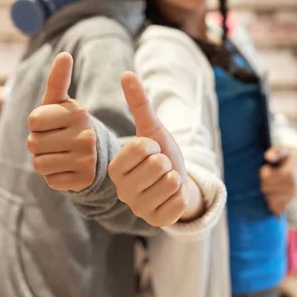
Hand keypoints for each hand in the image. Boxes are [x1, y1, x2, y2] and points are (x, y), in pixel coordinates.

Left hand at [27, 52, 95, 191]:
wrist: (92, 154)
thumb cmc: (66, 124)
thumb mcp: (60, 103)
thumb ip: (58, 80)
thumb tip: (65, 54)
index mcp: (78, 112)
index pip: (33, 121)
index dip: (36, 125)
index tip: (51, 124)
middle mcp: (86, 134)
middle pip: (33, 144)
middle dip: (38, 144)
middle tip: (55, 142)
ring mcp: (87, 158)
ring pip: (40, 164)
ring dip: (44, 160)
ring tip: (59, 154)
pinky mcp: (84, 179)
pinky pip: (50, 180)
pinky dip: (54, 176)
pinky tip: (66, 168)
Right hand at [108, 71, 202, 226]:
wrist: (178, 182)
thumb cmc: (161, 154)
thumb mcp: (152, 128)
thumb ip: (139, 103)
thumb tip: (126, 73)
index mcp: (115, 167)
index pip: (141, 147)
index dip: (154, 145)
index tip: (151, 152)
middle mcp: (121, 190)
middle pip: (157, 165)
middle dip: (166, 162)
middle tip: (161, 169)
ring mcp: (138, 209)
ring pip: (169, 182)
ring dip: (175, 179)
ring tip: (166, 182)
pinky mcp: (156, 222)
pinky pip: (177, 202)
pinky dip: (181, 196)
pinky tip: (172, 196)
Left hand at [260, 146, 296, 215]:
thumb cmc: (287, 158)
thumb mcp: (283, 150)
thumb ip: (276, 151)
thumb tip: (268, 157)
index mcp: (291, 174)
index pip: (268, 179)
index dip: (264, 173)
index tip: (266, 167)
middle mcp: (293, 188)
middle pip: (266, 188)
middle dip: (264, 181)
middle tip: (270, 175)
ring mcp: (292, 198)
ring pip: (269, 199)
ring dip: (267, 191)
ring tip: (274, 183)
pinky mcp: (289, 205)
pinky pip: (274, 208)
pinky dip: (271, 201)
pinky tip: (275, 193)